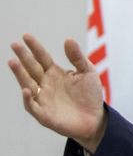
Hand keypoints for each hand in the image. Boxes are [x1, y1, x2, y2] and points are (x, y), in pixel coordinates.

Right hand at [9, 34, 106, 151]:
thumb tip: (68, 39)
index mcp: (55, 73)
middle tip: (14, 45)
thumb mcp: (88, 73)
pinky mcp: (44, 114)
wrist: (95, 119)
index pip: (42, 58)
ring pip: (27, 84)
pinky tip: (26, 89)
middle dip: (23, 57)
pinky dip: (27, 99)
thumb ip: (77, 57)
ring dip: (19, 74)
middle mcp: (45, 84)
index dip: (34, 47)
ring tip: (13, 62)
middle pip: (32, 69)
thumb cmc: (90, 96)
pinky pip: (32, 106)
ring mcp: (43, 99)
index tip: (26, 36)